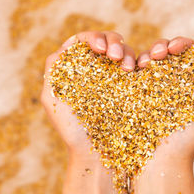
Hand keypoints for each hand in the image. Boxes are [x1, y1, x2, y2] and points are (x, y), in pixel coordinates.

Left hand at [41, 31, 136, 160]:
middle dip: (112, 43)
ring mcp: (115, 77)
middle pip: (106, 41)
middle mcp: (97, 70)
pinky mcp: (133, 86)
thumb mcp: (53, 99)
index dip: (92, 38)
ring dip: (127, 52)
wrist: (97, 155)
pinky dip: (141, 60)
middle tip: (115, 57)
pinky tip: (139, 69)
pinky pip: (139, 65)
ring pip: (124, 50)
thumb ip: (53, 70)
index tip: (99, 50)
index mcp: (77, 69)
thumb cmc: (73, 130)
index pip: (84, 41)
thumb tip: (63, 45)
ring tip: (129, 68)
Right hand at [136, 37, 193, 163]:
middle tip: (156, 56)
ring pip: (142, 58)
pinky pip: (123, 72)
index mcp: (186, 81)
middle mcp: (165, 82)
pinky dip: (125, 63)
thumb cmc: (190, 137)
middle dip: (159, 46)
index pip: (183, 52)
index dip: (179, 44)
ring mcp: (144, 87)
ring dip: (142, 54)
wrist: (160, 161)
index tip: (173, 49)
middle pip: (161, 51)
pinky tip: (127, 67)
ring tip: (140, 65)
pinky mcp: (126, 94)